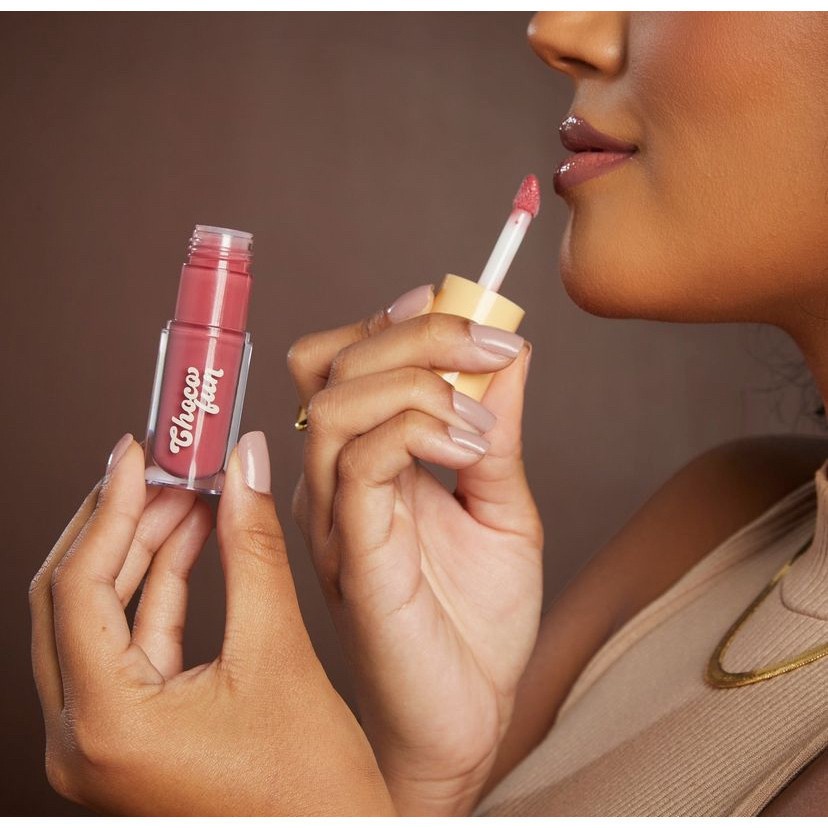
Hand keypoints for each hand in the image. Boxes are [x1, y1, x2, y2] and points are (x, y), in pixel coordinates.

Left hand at [29, 433, 393, 814]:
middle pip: (72, 598)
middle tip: (165, 469)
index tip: (137, 454)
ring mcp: (99, 742)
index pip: (81, 587)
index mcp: (106, 725)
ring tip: (188, 497)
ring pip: (96, 618)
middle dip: (120, 522)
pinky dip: (156, 589)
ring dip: (140, 551)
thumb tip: (243, 467)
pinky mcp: (127, 736)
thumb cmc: (311, 785)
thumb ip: (253, 548)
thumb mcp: (279, 650)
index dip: (110, 507)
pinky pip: (126, 644)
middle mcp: (81, 739)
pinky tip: (190, 544)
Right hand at [287, 285, 543, 814]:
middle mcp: (333, 480)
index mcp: (363, 461)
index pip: (344, 360)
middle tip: (495, 345)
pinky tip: (469, 449)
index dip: (396, 317)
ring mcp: (332, 515)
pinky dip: (417, 429)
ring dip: (420, 382)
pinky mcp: (349, 552)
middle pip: (333, 363)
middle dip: (419, 331)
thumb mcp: (500, 501)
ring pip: (336, 403)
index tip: (464, 303)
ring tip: (483, 422)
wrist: (469, 715)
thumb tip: (508, 352)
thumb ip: (495, 427)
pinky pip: (360, 462)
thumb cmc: (475, 619)